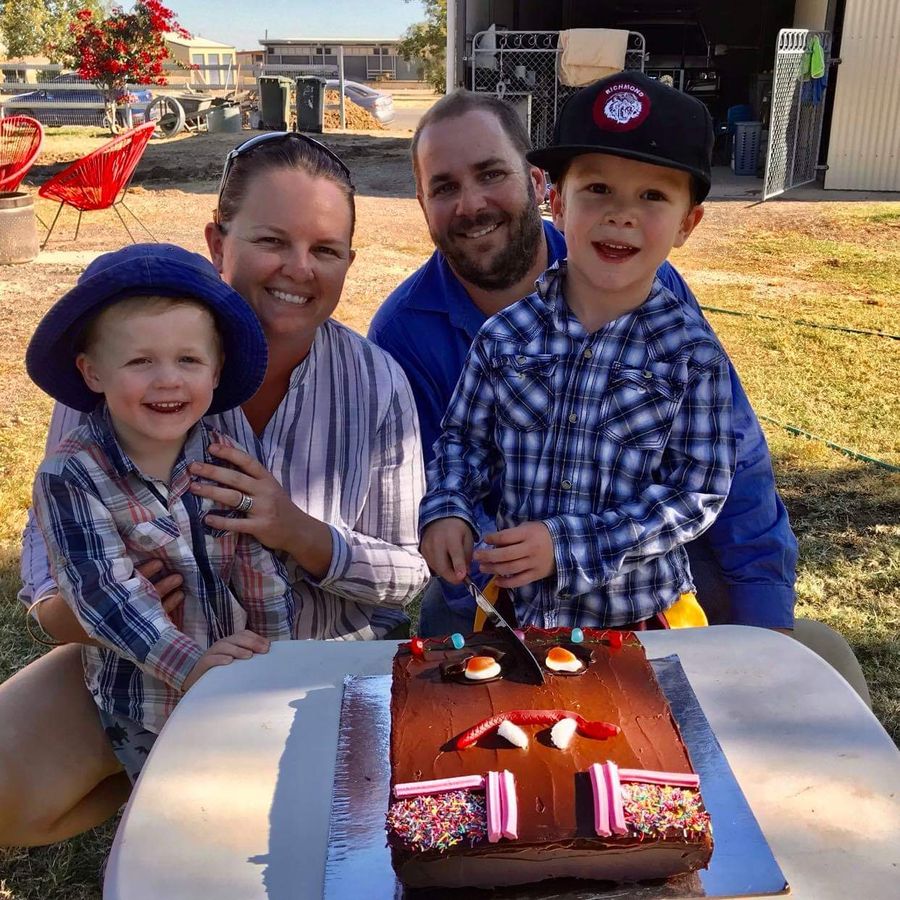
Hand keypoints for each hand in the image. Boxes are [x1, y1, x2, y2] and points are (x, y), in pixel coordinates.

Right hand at [35, 559, 184, 644]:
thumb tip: (120, 536)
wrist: (62, 622)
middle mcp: (111, 610)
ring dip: (167, 601)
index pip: (127, 582)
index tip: (159, 562)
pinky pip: (148, 627)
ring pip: (148, 614)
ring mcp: (118, 624)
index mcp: (100, 594)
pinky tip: (175, 606)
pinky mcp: (123, 633)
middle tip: (178, 576)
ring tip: (181, 589)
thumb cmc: (76, 592)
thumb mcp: (82, 577)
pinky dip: (163, 617)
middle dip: (161, 587)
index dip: (145, 572)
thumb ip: (100, 562)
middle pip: (141, 599)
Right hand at [182, 629, 269, 691]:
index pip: (243, 634)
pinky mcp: (201, 665)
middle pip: (236, 638)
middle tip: (264, 650)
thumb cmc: (220, 672)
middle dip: (251, 642)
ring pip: (223, 646)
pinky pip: (210, 659)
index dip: (256, 638)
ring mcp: (210, 654)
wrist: (195, 681)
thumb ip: (247, 657)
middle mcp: (221, 645)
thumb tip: (267, 655)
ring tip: (249, 655)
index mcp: (230, 643)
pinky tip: (229, 662)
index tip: (268, 646)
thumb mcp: (235, 663)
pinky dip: (219, 659)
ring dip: (237, 650)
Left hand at [188, 443, 299, 549]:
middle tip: (193, 467)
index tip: (211, 448)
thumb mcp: (270, 488)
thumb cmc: (279, 506)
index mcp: (266, 479)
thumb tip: (225, 466)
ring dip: (211, 492)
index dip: (229, 453)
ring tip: (194, 487)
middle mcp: (265, 491)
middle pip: (235, 478)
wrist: (298, 530)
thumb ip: (252, 479)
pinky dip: (221, 521)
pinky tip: (207, 519)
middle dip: (213, 471)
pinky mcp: (259, 526)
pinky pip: (237, 523)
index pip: (247, 462)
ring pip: (233, 498)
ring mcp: (262, 509)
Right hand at [420, 518, 473, 583]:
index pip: (455, 555)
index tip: (462, 577)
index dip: (459, 567)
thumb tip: (464, 574)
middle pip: (442, 567)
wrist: (440, 519)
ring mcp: (427, 547)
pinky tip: (444, 561)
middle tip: (460, 578)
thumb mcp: (468, 538)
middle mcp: (437, 542)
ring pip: (436, 569)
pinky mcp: (422, 551)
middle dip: (452, 577)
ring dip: (446, 572)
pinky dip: (439, 568)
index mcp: (452, 537)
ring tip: (452, 565)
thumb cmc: (457, 529)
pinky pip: (431, 565)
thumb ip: (467, 556)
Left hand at [473, 522, 555, 588]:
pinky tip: (496, 581)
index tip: (485, 539)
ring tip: (482, 568)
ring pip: (510, 569)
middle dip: (488, 556)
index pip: (506, 537)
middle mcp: (530, 549)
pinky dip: (506, 583)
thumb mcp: (528, 527)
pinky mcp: (536, 575)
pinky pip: (519, 581)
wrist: (565, 545)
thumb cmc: (542, 534)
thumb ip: (512, 534)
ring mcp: (534, 563)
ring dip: (493, 569)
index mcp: (528, 534)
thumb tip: (493, 544)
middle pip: (505, 555)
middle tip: (476, 556)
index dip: (493, 538)